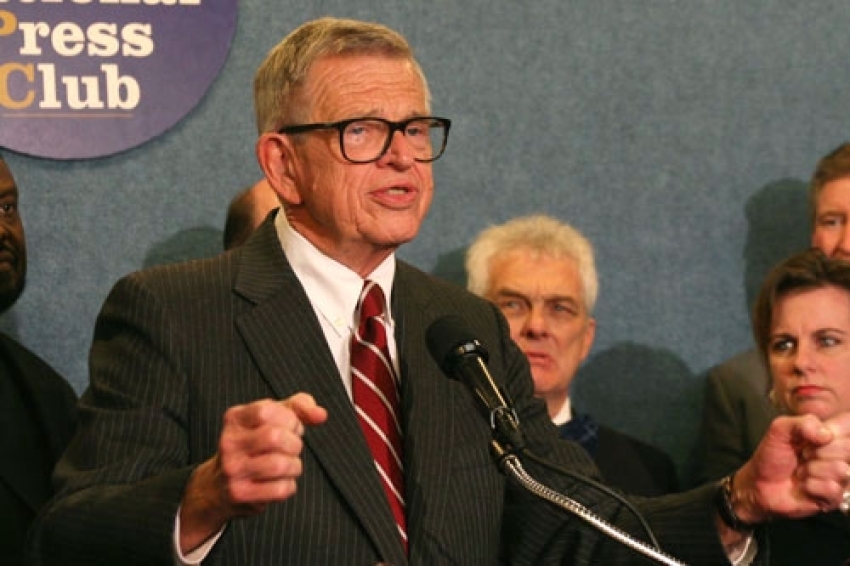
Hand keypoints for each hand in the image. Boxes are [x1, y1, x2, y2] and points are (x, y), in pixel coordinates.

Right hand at [179, 393, 327, 552]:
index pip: (268, 411)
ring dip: (294, 466)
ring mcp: (232, 469)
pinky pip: (280, 489)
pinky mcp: (240, 494)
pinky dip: (288, 485)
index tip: (291, 426)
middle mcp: (228, 442)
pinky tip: (279, 482)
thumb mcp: (272, 418)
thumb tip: (321, 415)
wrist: (218, 486)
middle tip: (292, 448)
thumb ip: (299, 408)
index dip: (289, 419)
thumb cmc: (255, 444)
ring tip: (288, 465)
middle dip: (294, 443)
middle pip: (275, 437)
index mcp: (235, 418)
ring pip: (280, 464)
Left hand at [733, 413, 849, 523]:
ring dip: (811, 470)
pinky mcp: (835, 497)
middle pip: (847, 448)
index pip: (848, 424)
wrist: (759, 483)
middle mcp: (840, 455)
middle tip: (802, 455)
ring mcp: (840, 477)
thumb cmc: (772, 455)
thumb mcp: (779, 430)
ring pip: (840, 469)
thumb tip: (826, 434)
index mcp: (830, 434)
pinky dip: (811, 486)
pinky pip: (832, 488)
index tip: (813, 437)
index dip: (833, 430)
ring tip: (800, 472)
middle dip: (816, 451)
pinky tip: (804, 486)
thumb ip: (802, 423)